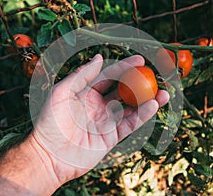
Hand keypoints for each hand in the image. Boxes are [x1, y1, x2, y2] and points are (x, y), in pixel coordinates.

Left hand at [32, 54, 169, 184]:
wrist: (49, 155)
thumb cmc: (50, 122)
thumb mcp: (61, 92)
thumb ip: (81, 75)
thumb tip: (99, 56)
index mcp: (86, 92)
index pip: (109, 76)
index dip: (124, 67)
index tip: (140, 60)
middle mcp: (99, 105)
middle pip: (123, 90)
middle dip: (138, 82)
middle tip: (154, 74)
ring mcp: (106, 121)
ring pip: (131, 108)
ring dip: (147, 100)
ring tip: (163, 92)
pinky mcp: (112, 136)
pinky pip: (130, 124)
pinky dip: (143, 115)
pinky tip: (153, 105)